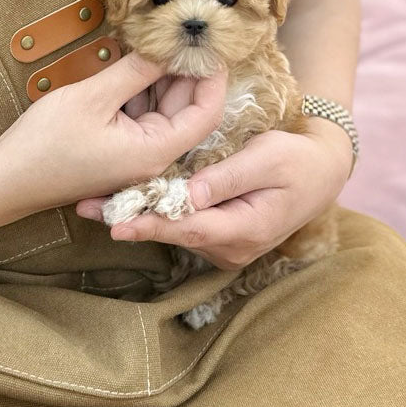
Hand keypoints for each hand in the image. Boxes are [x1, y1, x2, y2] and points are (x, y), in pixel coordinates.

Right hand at [0, 53, 226, 223]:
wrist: (6, 179)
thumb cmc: (45, 144)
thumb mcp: (93, 97)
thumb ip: (134, 72)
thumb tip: (166, 47)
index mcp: (155, 150)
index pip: (206, 114)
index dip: (212, 78)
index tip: (210, 45)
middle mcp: (153, 156)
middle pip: (187, 109)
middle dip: (184, 71)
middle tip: (179, 32)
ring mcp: (137, 154)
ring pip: (163, 109)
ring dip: (159, 78)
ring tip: (153, 41)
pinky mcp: (120, 149)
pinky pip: (142, 116)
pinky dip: (140, 90)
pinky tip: (131, 63)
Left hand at [75, 118, 352, 269]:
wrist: (321, 172)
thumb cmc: (296, 159)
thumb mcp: (268, 159)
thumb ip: (229, 176)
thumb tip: (192, 193)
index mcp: (245, 230)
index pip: (188, 229)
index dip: (150, 225)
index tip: (115, 223)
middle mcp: (231, 248)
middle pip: (174, 234)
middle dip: (130, 220)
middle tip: (84, 206)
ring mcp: (225, 246)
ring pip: (175, 232)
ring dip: (138, 215)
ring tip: (94, 200)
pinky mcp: (219, 236)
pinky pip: (183, 226)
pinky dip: (156, 212)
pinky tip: (127, 198)